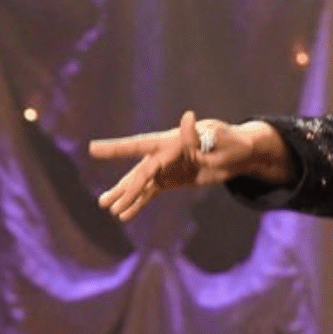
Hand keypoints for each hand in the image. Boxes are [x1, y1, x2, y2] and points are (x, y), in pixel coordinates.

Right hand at [89, 111, 284, 220]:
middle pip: (140, 172)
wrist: (240, 153)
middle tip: (103, 202)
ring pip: (140, 183)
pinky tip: (124, 215)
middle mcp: (163, 154)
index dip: (117, 149)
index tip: (93, 149)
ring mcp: (165, 167)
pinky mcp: (170, 179)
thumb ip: (201, 135)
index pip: (142, 146)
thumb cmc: (232, 142)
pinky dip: (138, 203)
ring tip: (106, 207)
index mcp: (172, 142)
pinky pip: (150, 192)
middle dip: (123, 188)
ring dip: (124, 196)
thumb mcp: (220, 138)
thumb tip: (188, 118)